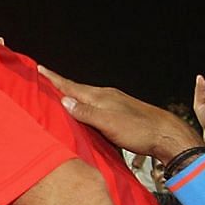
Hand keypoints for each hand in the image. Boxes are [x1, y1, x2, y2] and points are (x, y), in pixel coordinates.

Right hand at [41, 65, 201, 165]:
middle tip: (43, 78)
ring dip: (70, 94)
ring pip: (85, 97)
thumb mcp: (110, 123)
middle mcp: (106, 96)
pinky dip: (82, 104)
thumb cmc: (140, 131)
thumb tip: (64, 101)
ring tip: (57, 94)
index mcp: (101, 97)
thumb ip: (86, 113)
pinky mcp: (119, 112)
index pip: (71, 86)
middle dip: (58, 84)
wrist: (166, 135)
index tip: (38, 69)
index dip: (54, 79)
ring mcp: (114, 103)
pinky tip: (82, 110)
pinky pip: (94, 105)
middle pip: (77, 89)